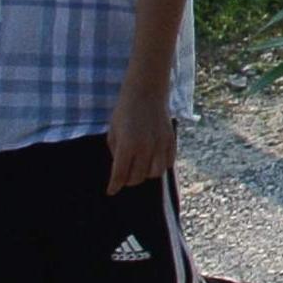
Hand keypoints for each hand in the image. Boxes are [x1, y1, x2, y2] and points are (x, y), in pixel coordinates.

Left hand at [104, 76, 176, 194]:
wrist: (146, 91)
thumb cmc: (125, 110)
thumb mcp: (113, 131)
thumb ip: (116, 151)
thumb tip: (120, 167)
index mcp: (127, 145)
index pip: (120, 174)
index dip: (114, 185)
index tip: (111, 191)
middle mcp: (145, 147)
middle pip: (137, 177)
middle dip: (128, 180)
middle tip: (124, 176)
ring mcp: (160, 144)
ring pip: (155, 173)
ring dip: (146, 174)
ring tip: (140, 168)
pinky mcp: (171, 140)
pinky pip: (169, 162)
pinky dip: (161, 166)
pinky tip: (154, 161)